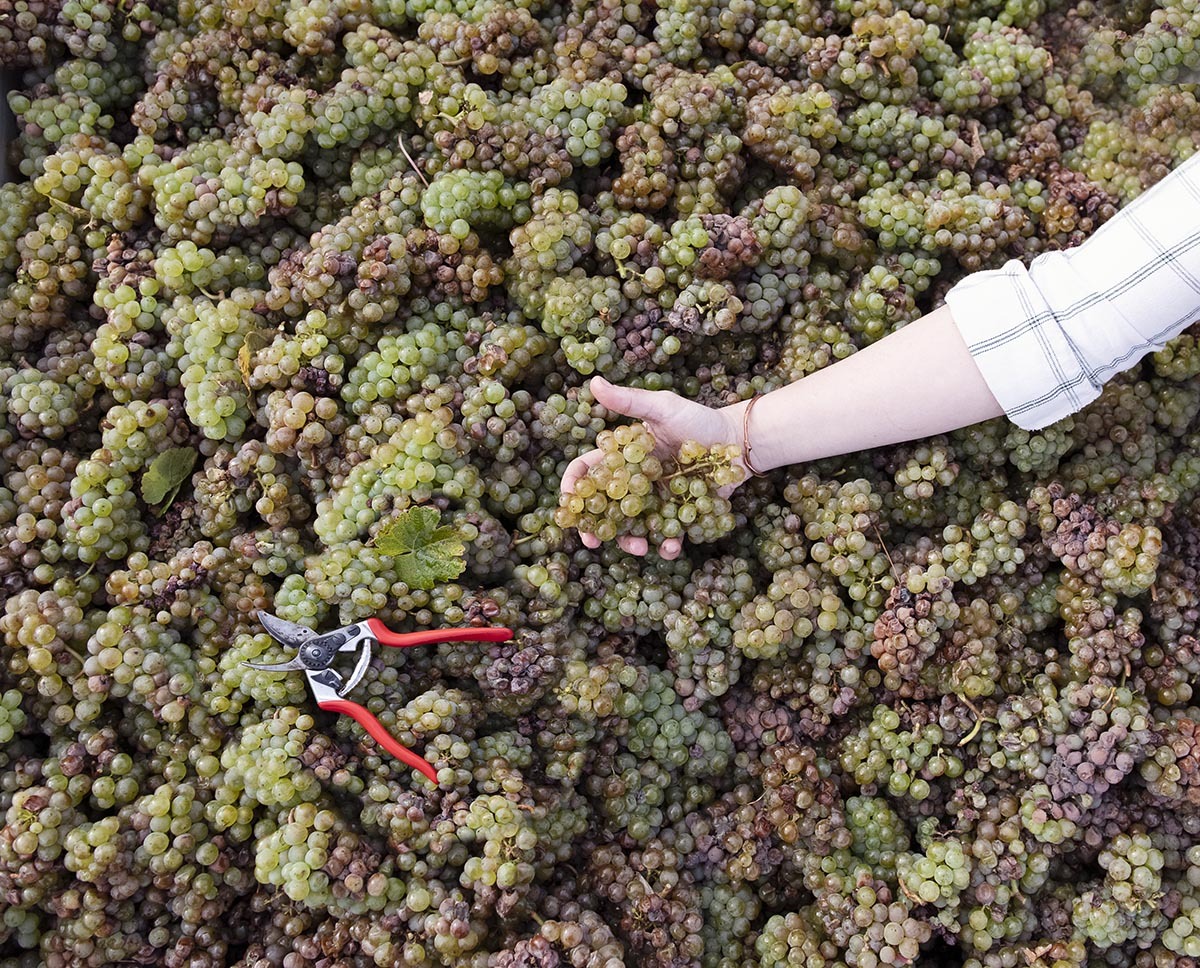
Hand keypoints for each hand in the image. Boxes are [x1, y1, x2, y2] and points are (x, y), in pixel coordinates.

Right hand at [560, 377, 742, 558]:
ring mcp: (657, 502)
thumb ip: (629, 401)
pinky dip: (667, 545)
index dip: (574, 487)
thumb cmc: (699, 421)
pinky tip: (670, 547)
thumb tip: (594, 382)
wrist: (737, 441)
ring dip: (630, 542)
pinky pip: (669, 535)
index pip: (589, 472)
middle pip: (606, 508)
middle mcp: (636, 482)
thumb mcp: (663, 408)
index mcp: (624, 458)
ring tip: (639, 548)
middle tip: (592, 541)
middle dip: (596, 528)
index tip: (569, 503)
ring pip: (633, 528)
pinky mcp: (680, 515)